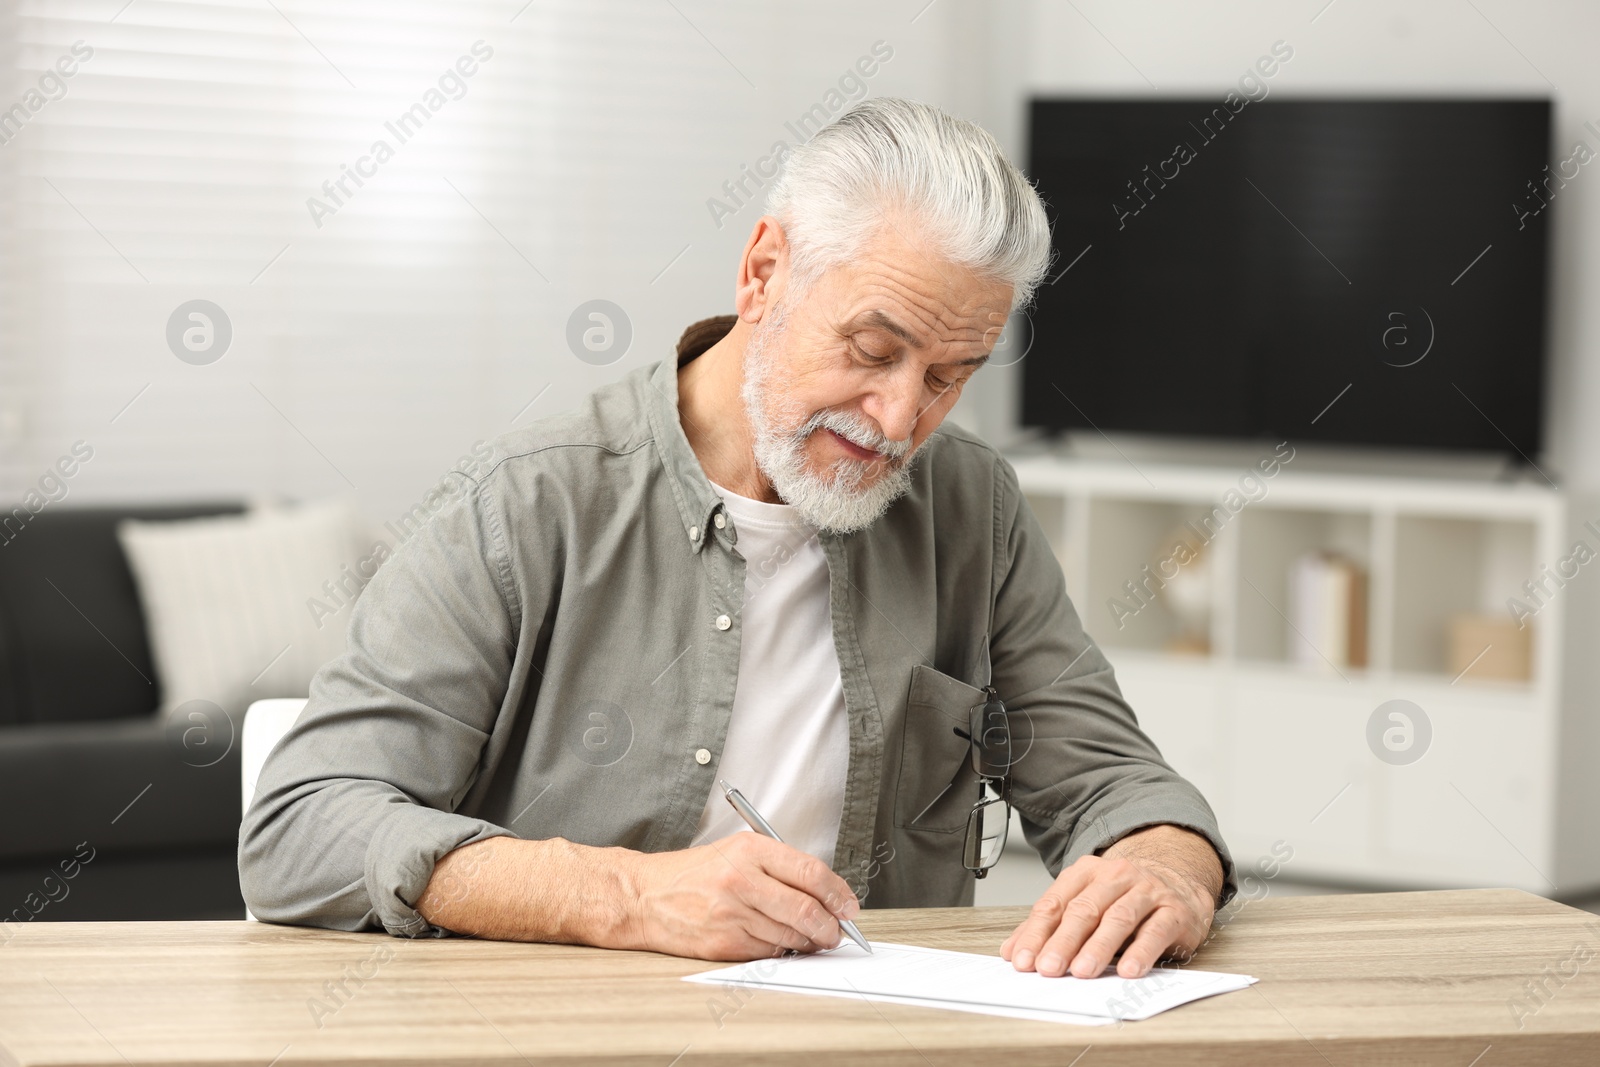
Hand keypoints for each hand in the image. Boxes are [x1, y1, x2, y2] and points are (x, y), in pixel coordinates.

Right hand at [623, 832, 860, 961]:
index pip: (810, 872)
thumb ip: (780, 867)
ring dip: (811, 942)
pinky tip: (784, 944)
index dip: (838, 893)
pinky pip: (769, 952)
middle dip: (831, 926)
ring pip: (791, 935)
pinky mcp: (724, 943)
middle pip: (805, 909)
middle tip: (838, 931)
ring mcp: (732, 914)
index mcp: (750, 851)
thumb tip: (826, 893)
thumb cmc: (695, 873)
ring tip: (815, 938)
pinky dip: (784, 950)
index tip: (849, 905)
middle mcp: (741, 880)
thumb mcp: (738, 851)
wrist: (647, 896)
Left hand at [1001, 824, 1222, 978]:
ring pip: (1118, 918)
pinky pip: (1156, 931)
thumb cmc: (1124, 898)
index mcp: (1087, 872)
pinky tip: (1128, 970)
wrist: (1179, 883)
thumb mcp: (1085, 904)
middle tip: (1048, 968)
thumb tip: (1013, 951)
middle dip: (1063, 941)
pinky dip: (1141, 952)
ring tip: (1082, 971)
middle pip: (1084, 909)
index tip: (1022, 960)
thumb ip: (1050, 926)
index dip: (1036, 933)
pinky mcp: (1174, 911)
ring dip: (1098, 947)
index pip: (1056, 903)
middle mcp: (1116, 876)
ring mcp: (1147, 891)